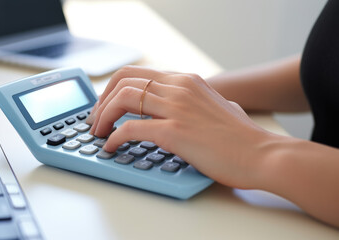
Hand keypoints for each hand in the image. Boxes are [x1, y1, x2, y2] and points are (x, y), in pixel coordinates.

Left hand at [87, 66, 277, 188]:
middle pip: (124, 80)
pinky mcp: (175, 131)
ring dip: (103, 116)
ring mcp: (177, 107)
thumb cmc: (240, 137)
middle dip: (103, 99)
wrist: (261, 155)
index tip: (105, 105)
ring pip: (123, 99)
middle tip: (95, 119)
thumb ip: (197, 101)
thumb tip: (183, 107)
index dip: (114, 88)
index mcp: (186, 80)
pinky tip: (111, 146)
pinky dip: (115, 137)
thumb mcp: (217, 106)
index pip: (138, 73)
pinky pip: (131, 128)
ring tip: (98, 132)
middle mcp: (179, 87)